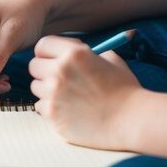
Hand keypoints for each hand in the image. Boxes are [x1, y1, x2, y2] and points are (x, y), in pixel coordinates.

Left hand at [28, 35, 143, 150]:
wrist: (132, 121)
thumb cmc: (125, 91)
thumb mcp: (111, 60)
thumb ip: (89, 53)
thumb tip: (75, 50)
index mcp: (74, 53)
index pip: (42, 45)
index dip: (48, 52)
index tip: (55, 58)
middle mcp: (59, 71)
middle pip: (34, 66)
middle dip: (45, 70)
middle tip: (60, 78)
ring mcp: (53, 94)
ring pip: (36, 87)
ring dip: (47, 90)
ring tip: (67, 96)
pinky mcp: (52, 114)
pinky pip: (40, 106)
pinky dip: (50, 108)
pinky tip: (67, 110)